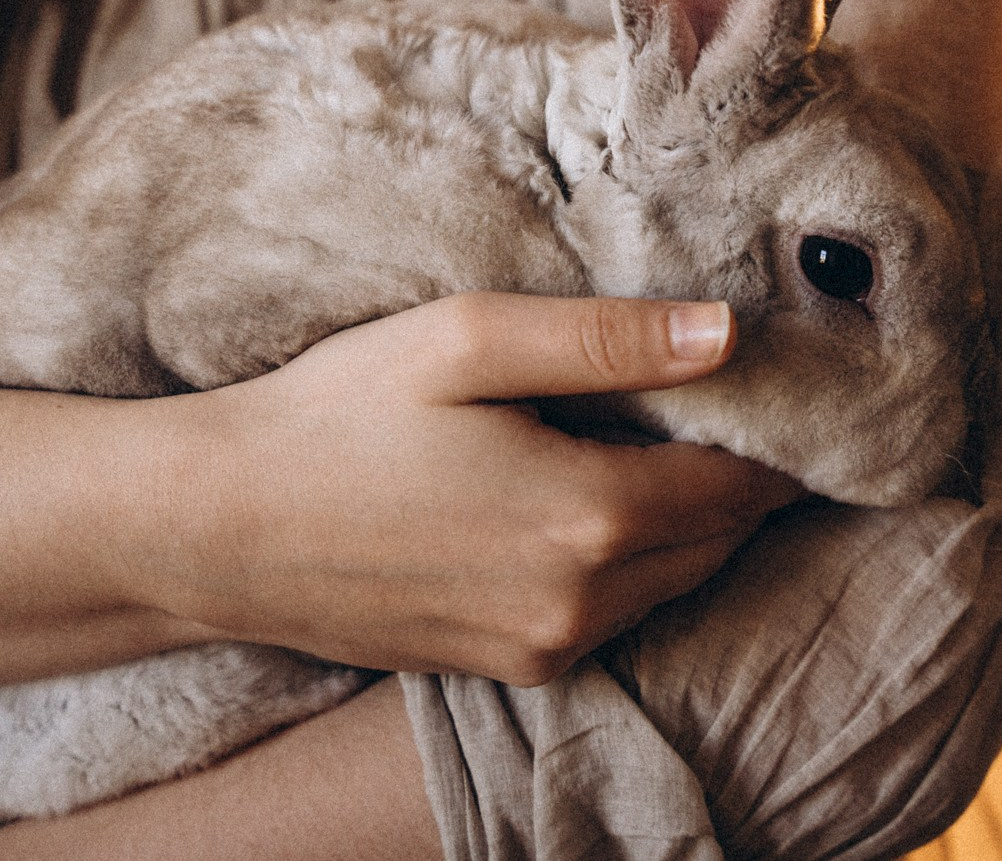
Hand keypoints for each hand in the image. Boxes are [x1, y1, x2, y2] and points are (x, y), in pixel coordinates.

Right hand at [147, 293, 802, 684]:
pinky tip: (586, 504)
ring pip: (673, 582)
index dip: (772, 432)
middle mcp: (583, 599)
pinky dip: (631, 565)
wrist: (220, 529)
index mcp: (589, 513)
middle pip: (720, 538)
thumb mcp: (467, 341)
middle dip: (737, 476)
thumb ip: (605, 339)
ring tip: (657, 443)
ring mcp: (545, 646)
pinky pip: (614, 616)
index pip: (741, 481)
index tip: (782, 385)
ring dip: (686, 522)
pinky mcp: (508, 667)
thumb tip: (728, 334)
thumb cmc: (336, 416)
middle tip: (727, 405)